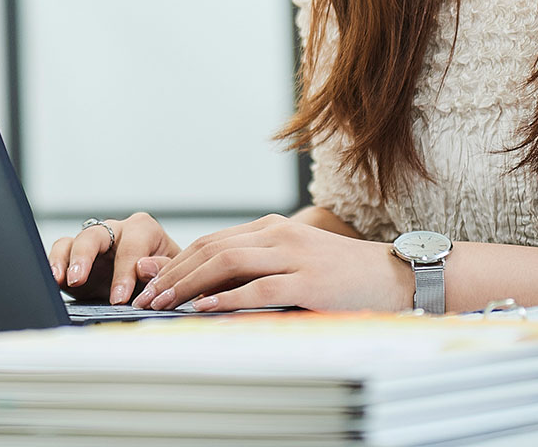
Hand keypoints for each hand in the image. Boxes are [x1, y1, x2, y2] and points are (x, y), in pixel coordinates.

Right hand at [48, 213, 181, 304]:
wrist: (154, 286)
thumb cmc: (165, 275)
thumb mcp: (172, 272)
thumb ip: (163, 267)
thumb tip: (143, 266)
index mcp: (143, 230)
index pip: (130, 246)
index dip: (124, 272)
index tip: (119, 298)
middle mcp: (116, 231)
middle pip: (96, 234)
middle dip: (86, 256)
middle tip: (79, 280)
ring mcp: (96, 244)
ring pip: (75, 240)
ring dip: (66, 259)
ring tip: (61, 279)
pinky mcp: (78, 259)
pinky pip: (62, 251)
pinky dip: (55, 263)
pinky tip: (53, 280)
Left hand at [131, 213, 412, 312]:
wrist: (392, 276)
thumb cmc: (341, 274)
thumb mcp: (294, 263)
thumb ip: (257, 269)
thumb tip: (209, 290)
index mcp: (272, 227)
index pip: (212, 240)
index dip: (176, 261)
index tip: (149, 282)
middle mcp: (278, 234)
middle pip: (211, 248)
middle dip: (172, 273)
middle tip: (144, 297)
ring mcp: (293, 255)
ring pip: (227, 263)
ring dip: (189, 285)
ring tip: (164, 304)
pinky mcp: (307, 281)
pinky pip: (259, 288)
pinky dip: (228, 299)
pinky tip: (205, 309)